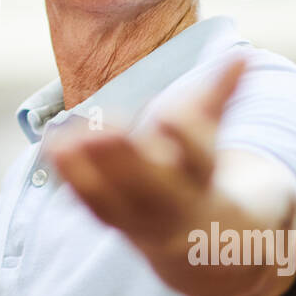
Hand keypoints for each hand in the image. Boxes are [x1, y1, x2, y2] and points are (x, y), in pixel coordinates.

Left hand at [47, 54, 248, 265]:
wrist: (201, 240)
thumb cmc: (202, 172)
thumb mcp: (215, 136)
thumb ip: (222, 95)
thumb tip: (243, 56)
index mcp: (205, 179)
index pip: (199, 158)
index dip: (186, 138)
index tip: (169, 116)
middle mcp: (176, 205)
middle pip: (154, 188)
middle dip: (129, 161)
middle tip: (105, 129)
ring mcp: (143, 220)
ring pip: (116, 203)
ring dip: (88, 173)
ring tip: (64, 140)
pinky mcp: (114, 222)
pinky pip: (91, 205)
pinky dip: (70, 180)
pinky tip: (52, 148)